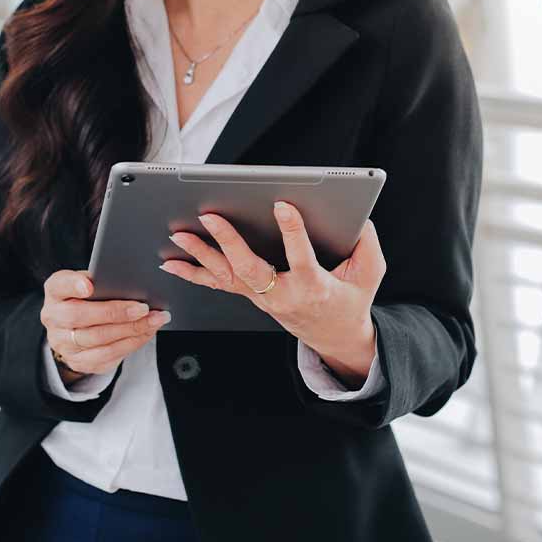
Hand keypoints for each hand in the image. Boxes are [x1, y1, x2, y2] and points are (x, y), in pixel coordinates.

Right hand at [40, 269, 171, 375]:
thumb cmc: (90, 298)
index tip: (89, 285)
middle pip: (80, 316)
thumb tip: (134, 282)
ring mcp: (63, 343)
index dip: (73, 285)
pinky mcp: (77, 361)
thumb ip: (104, 281)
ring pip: (97, 340)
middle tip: (144, 308)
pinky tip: (146, 333)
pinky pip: (106, 356)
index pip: (60, 285)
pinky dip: (131, 344)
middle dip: (116, 312)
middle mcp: (53, 318)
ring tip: (154, 320)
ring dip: (131, 330)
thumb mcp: (91, 283)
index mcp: (56, 291)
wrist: (77, 327)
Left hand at [161, 203, 385, 369]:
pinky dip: (194, 273)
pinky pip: (219, 284)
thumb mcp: (370, 273)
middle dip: (228, 242)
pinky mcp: (251, 296)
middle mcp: (282, 295)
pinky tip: (171, 262)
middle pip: (250, 269)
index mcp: (314, 287)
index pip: (302, 257)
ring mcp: (262, 299)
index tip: (282, 205)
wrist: (334, 336)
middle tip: (210, 216)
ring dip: (201, 256)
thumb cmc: (350, 299)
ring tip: (180, 234)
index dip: (293, 231)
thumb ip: (367, 244)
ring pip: (228, 277)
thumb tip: (357, 218)